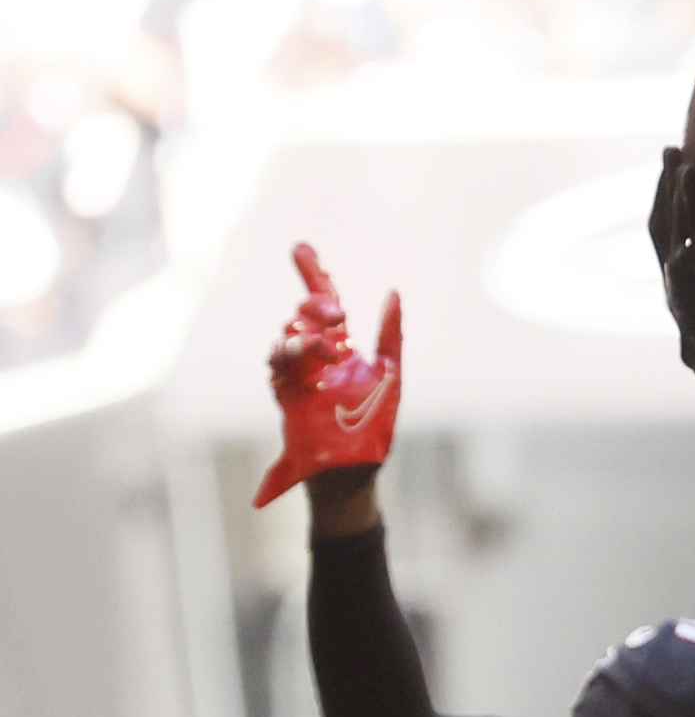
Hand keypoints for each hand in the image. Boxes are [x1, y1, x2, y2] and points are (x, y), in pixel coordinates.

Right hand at [253, 244, 400, 508]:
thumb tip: (394, 292)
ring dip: (303, 340)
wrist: (356, 468)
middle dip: (313, 310)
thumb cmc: (372, 425)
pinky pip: (279, 372)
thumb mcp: (391, 376)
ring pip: (286, 343)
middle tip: (336, 316)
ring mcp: (297, 377)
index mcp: (339, 348)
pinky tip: (310, 367)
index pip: (323, 303)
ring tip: (327, 347)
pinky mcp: (286, 399)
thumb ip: (391, 335)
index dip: (312, 275)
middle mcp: (314, 359)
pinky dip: (291, 363)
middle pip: (301, 319)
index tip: (302, 248)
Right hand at [649, 147, 694, 431]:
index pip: (682, 227)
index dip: (681, 193)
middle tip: (673, 148)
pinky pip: (687, 279)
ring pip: (668, 245)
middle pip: (664, 227)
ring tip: (684, 171)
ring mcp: (683, 305)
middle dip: (666, 187)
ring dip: (675, 208)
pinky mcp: (692, 322)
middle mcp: (684, 288)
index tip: (687, 155)